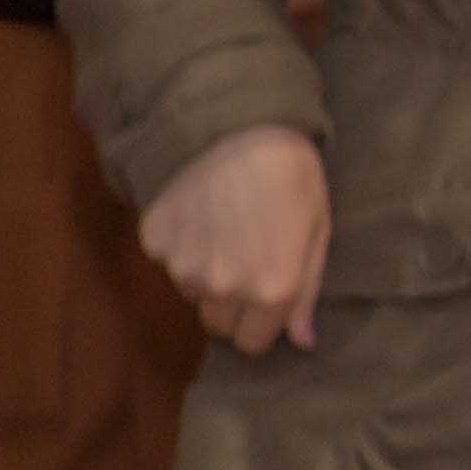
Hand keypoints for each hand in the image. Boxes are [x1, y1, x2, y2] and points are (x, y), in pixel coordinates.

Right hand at [140, 125, 329, 354]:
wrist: (232, 125)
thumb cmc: (291, 175)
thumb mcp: (317, 230)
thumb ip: (307, 291)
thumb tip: (303, 341)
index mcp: (271, 291)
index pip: (253, 343)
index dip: (261, 323)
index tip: (266, 294)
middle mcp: (223, 289)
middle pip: (218, 325)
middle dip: (232, 304)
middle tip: (245, 259)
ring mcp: (181, 267)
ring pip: (192, 292)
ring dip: (205, 273)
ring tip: (221, 227)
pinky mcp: (153, 242)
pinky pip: (167, 260)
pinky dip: (181, 245)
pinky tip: (197, 211)